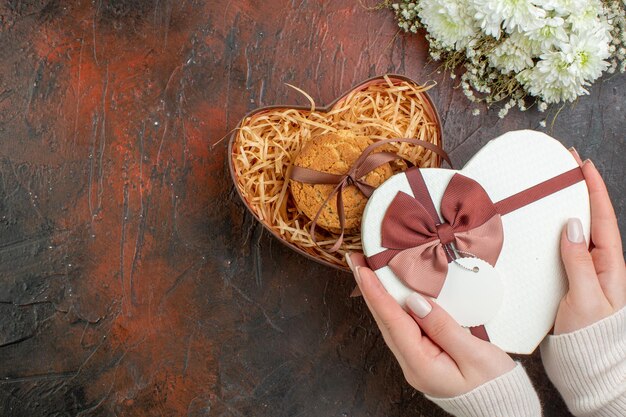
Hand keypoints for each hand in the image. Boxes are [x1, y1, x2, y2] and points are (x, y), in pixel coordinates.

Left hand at [347, 252, 514, 397]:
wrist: (503, 406)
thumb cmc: (494, 385)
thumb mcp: (475, 354)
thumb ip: (443, 327)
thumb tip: (416, 301)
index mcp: (421, 366)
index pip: (393, 322)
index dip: (377, 293)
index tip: (363, 270)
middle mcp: (412, 364)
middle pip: (385, 321)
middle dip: (369, 290)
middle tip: (356, 262)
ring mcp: (416, 361)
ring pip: (392, 323)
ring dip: (378, 296)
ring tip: (367, 270)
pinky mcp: (423, 355)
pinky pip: (404, 326)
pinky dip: (394, 306)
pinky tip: (390, 292)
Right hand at [554, 154, 625, 333]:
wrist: (585, 366)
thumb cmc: (591, 338)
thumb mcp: (588, 299)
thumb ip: (579, 262)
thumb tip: (571, 227)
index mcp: (609, 264)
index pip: (602, 217)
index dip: (594, 188)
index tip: (583, 164)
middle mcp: (597, 263)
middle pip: (589, 218)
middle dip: (580, 189)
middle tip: (565, 167)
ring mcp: (582, 271)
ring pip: (572, 232)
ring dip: (564, 208)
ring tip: (552, 189)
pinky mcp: (566, 280)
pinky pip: (558, 249)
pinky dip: (550, 232)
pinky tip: (540, 228)